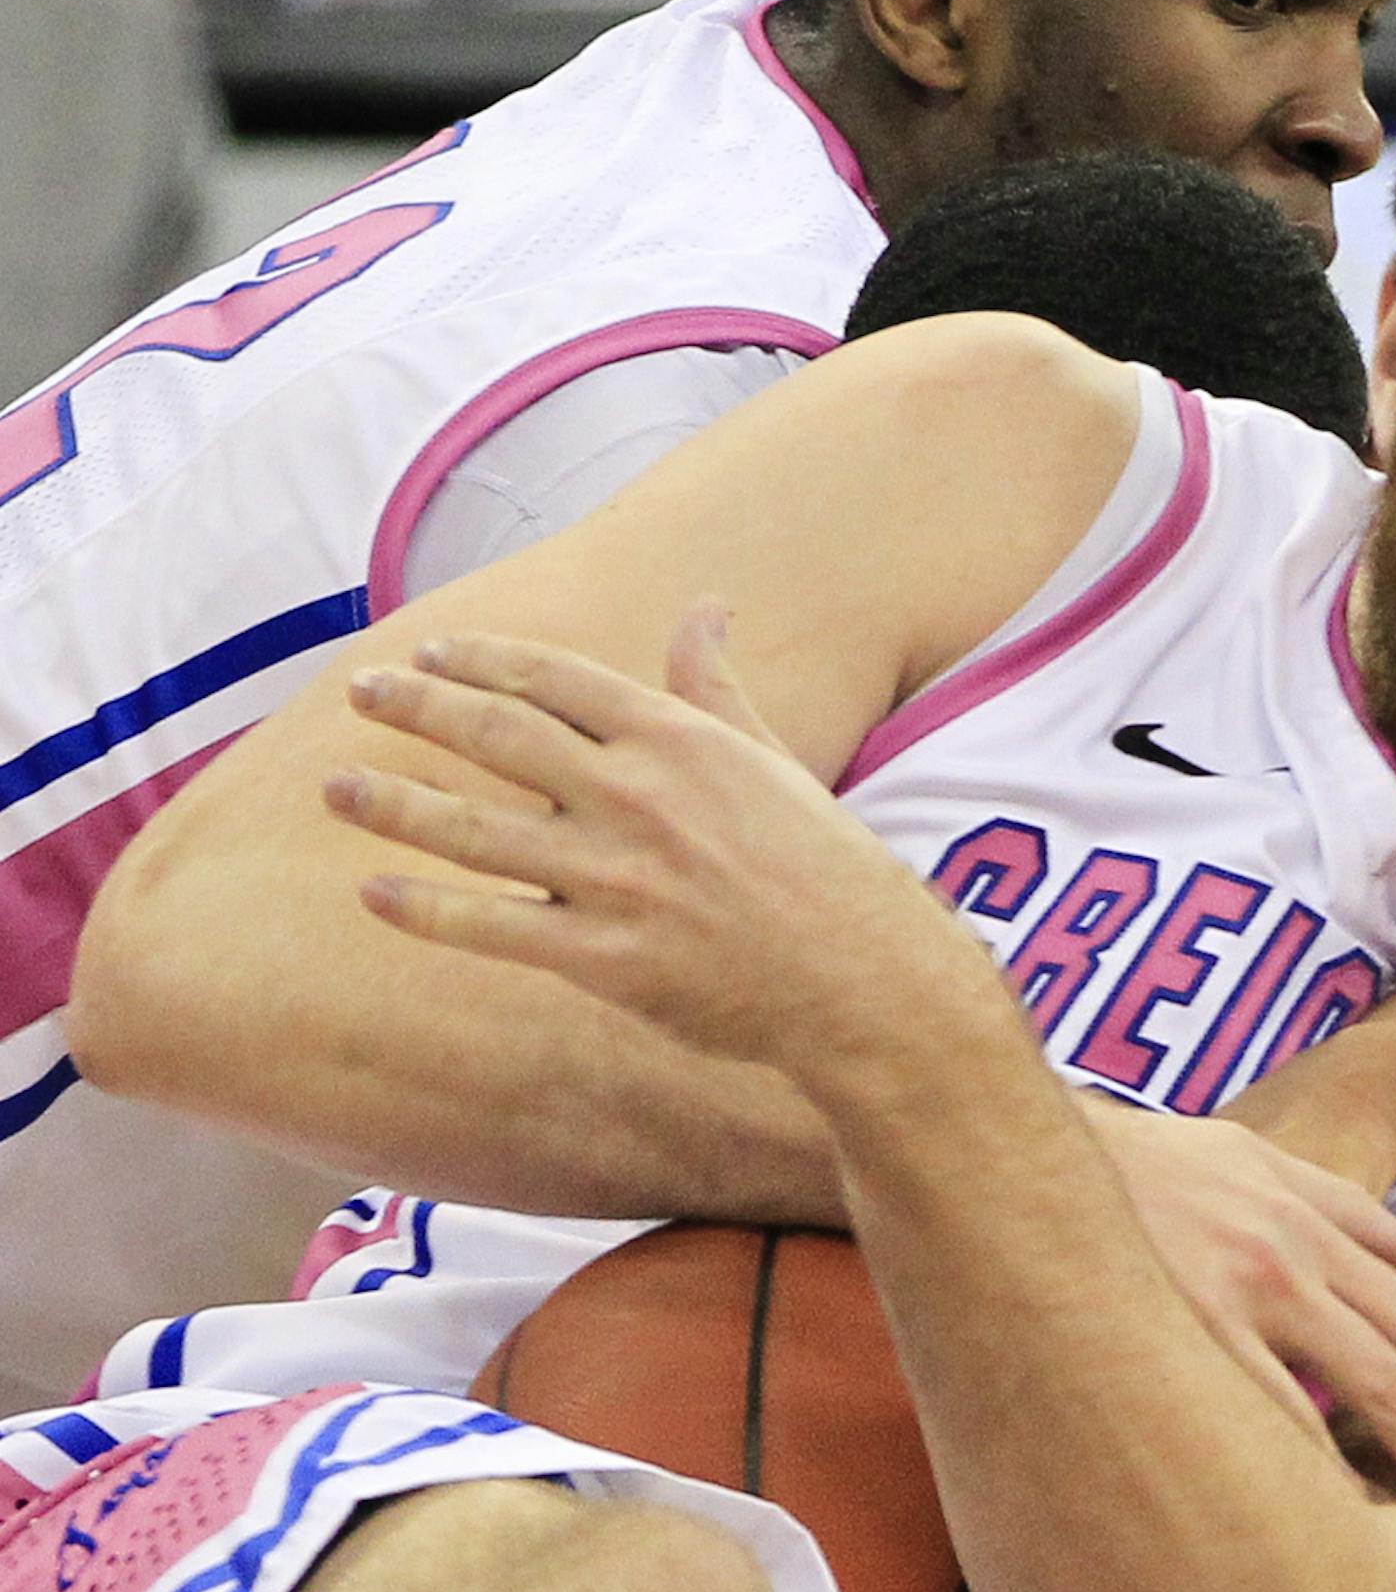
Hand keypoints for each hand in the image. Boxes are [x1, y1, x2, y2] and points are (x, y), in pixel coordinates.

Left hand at [329, 610, 976, 1080]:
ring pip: (477, 831)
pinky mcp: (608, 958)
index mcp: (676, 740)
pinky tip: (374, 891)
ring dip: (394, 805)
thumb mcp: (774, 758)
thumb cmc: (827, 871)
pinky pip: (494, 927)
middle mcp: (638, 796)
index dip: (480, 662)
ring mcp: (618, 878)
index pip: (555, 680)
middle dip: (417, 709)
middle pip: (500, 737)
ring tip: (333, 787)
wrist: (865, 983)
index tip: (426, 653)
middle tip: (360, 693)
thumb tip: (706, 608)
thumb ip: (715, 687)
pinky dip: (428, 910)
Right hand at [1090, 1107, 1395, 1497]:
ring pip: (1351, 1391)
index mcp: (1308, 1226)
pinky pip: (1260, 1414)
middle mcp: (1287, 1263)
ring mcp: (1236, 1299)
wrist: (1037, 1157)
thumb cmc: (1146, 1165)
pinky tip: (1318, 1512)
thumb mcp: (1258, 1159)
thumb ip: (1346, 1207)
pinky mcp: (1180, 1334)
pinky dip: (1300, 1466)